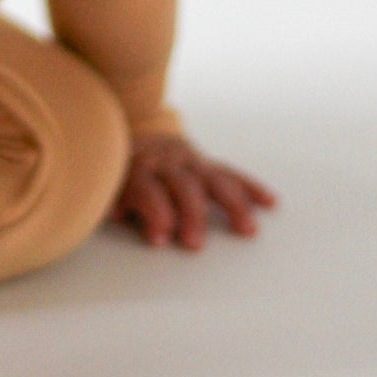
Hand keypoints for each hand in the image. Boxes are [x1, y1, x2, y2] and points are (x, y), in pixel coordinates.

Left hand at [110, 134, 276, 250]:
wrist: (134, 133)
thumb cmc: (119, 171)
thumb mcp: (107, 185)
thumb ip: (113, 199)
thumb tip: (116, 213)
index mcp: (138, 168)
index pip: (147, 188)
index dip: (154, 213)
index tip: (160, 239)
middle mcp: (166, 162)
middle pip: (183, 186)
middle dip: (191, 215)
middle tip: (195, 244)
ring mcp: (190, 162)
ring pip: (214, 180)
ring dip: (232, 204)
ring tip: (247, 228)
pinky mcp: (206, 164)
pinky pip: (230, 174)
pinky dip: (250, 188)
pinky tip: (269, 201)